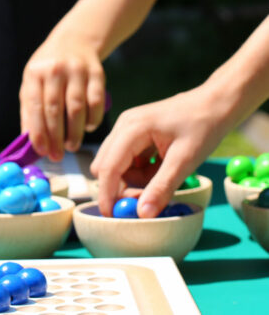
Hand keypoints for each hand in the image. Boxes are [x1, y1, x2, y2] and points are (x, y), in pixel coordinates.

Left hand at [20, 41, 105, 161]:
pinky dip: (93, 118)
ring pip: (76, 107)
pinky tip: (88, 128)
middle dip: (56, 137)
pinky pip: (96, 101)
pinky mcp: (97, 73)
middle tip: (57, 156)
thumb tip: (30, 144)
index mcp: (34, 73)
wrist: (74, 42)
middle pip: (55, 109)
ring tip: (71, 146)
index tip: (42, 151)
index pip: (35, 106)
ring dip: (75, 132)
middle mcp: (55, 69)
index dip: (38, 131)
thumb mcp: (32, 83)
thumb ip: (29, 111)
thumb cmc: (48, 71)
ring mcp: (77, 70)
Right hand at [90, 88, 221, 217]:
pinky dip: (142, 171)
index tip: (111, 217)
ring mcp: (127, 127)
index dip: (107, 193)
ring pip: (118, 164)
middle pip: (107, 165)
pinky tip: (162, 167)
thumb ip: (161, 187)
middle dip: (122, 186)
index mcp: (131, 128)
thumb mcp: (185, 160)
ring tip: (164, 176)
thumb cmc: (202, 127)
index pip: (108, 167)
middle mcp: (123, 126)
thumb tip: (142, 214)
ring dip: (135, 179)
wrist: (214, 103)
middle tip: (148, 199)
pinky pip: (129, 159)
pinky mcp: (135, 132)